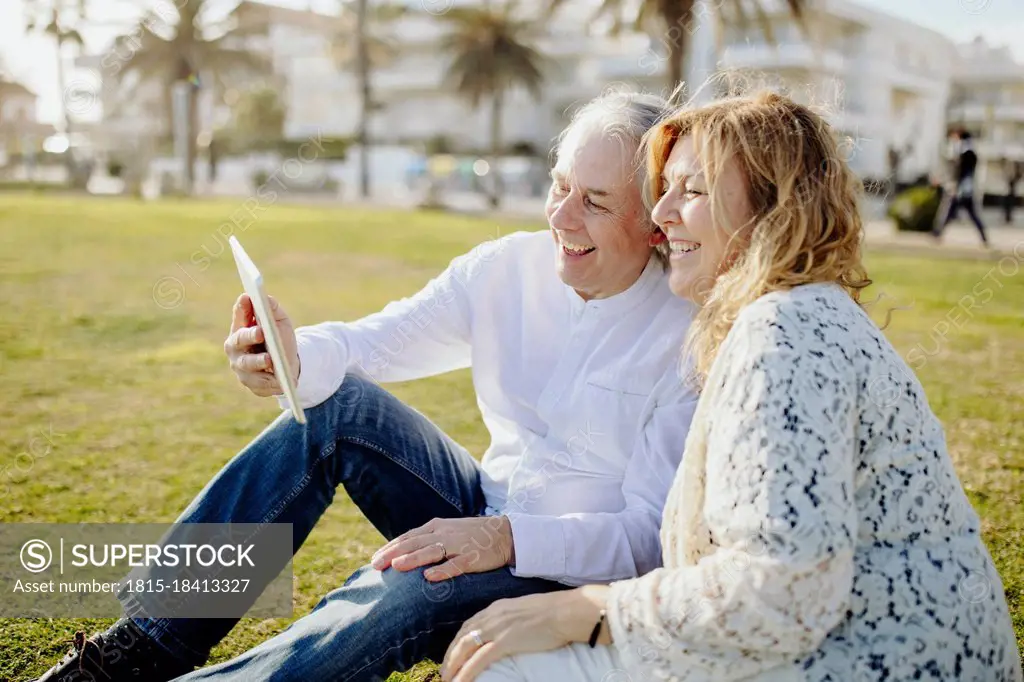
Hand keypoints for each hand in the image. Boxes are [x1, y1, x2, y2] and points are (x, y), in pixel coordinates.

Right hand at [224, 293, 299, 396]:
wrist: (287, 366)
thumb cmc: (280, 340)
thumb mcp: (280, 323)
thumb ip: (273, 310)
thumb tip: (267, 298)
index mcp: (241, 327)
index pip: (240, 314)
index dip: (242, 307)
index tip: (247, 297)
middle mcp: (235, 346)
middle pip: (240, 339)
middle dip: (249, 335)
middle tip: (261, 332)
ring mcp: (240, 365)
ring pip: (248, 364)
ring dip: (258, 361)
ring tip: (269, 360)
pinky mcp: (249, 382)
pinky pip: (259, 383)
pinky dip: (270, 381)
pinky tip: (279, 381)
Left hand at [371, 516, 514, 581]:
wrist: (504, 534)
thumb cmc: (471, 535)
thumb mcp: (446, 531)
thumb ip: (426, 540)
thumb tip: (401, 553)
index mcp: (436, 527)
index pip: (408, 537)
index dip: (390, 547)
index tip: (374, 559)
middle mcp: (445, 533)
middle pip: (414, 543)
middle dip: (393, 553)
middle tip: (376, 565)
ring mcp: (459, 545)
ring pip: (432, 551)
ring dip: (413, 559)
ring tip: (397, 567)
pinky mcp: (472, 557)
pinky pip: (455, 564)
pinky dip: (442, 570)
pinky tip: (429, 577)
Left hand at [440, 585, 610, 681]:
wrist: (566, 611)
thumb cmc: (554, 613)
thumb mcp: (525, 611)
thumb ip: (511, 620)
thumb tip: (509, 633)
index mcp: (496, 608)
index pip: (469, 625)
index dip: (457, 642)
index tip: (452, 655)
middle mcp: (492, 616)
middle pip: (462, 637)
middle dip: (450, 656)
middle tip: (444, 673)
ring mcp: (497, 628)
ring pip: (465, 649)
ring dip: (453, 666)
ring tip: (448, 680)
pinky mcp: (505, 641)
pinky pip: (478, 660)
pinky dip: (466, 672)